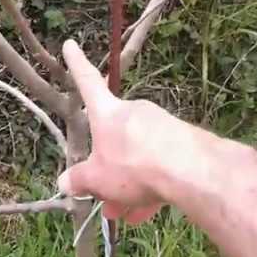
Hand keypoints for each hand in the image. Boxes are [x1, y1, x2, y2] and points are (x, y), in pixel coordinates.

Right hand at [58, 40, 198, 223]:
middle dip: (109, 169)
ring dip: (129, 184)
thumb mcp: (98, 179)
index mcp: (108, 113)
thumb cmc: (133, 165)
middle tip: (105, 198)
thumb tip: (64, 182)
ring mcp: (160, 124)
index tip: (70, 44)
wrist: (192, 171)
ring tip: (127, 213)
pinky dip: (151, 184)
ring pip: (138, 155)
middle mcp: (134, 112)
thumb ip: (79, 180)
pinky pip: (159, 162)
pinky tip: (148, 210)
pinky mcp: (182, 140)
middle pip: (114, 137)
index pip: (87, 82)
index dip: (76, 64)